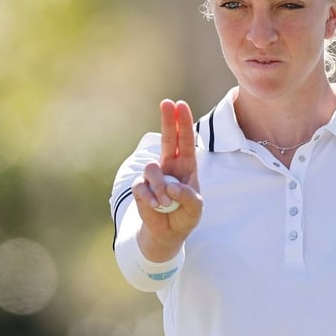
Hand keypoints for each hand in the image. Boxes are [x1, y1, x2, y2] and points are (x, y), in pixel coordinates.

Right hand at [134, 100, 201, 260]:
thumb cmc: (185, 215)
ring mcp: (153, 175)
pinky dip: (151, 199)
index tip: (180, 105)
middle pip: (167, 138)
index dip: (183, 123)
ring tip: (167, 203)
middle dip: (167, 120)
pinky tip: (156, 206)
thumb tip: (171, 187)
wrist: (168, 232)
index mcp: (187, 166)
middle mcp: (169, 165)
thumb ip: (188, 197)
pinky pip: (142, 187)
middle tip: (167, 102)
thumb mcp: (195, 208)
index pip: (185, 141)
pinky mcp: (140, 187)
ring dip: (161, 189)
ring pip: (153, 170)